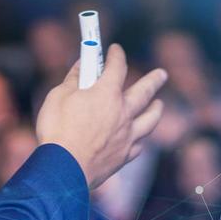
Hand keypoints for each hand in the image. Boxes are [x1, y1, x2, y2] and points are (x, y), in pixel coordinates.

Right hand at [35, 44, 167, 188]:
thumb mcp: (58, 96)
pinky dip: (141, 138)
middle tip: (162, 74)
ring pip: (150, 120)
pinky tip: (140, 138)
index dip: (116, 55)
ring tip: (159, 104)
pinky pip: (139, 145)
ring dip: (156, 109)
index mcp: (106, 94)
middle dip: (153, 80)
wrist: (63, 169)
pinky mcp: (123, 156)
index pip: (117, 67)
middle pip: (145, 92)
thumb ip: (73, 79)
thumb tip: (82, 65)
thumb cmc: (57, 130)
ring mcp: (126, 136)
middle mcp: (123, 113)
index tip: (115, 50)